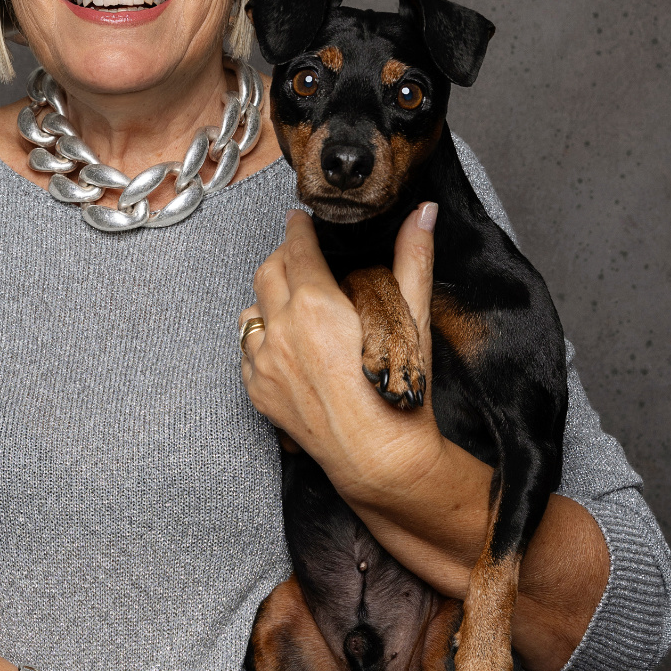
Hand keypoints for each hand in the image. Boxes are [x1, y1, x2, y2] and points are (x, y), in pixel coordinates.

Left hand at [239, 206, 444, 501]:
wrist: (377, 457)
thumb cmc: (397, 393)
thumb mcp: (412, 318)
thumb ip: (413, 259)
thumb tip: (424, 213)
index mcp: (315, 304)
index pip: (296, 247)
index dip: (299, 228)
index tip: (300, 219)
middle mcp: (281, 329)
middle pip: (267, 272)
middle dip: (283, 258)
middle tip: (299, 255)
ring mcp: (264, 363)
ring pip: (251, 311)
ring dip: (268, 300)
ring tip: (290, 303)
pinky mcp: (258, 392)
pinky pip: (247, 352)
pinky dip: (261, 340)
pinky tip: (284, 345)